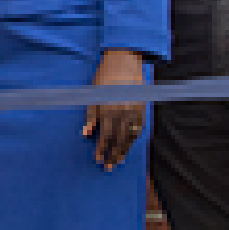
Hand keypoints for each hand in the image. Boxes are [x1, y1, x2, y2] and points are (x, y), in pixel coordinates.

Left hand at [82, 49, 146, 169]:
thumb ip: (90, 116)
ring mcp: (135, 111)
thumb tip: (86, 134)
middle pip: (118, 140)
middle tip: (108, 167)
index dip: (101, 150)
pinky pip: (139, 128)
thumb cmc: (104, 77)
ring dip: (124, 150)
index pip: (105, 136)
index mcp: (108, 110)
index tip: (98, 160)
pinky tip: (129, 146)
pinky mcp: (142, 108)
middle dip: (113, 155)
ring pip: (130, 136)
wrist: (124, 61)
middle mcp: (123, 113)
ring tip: (119, 161)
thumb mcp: (92, 95)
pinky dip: (134, 139)